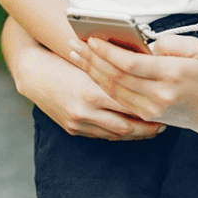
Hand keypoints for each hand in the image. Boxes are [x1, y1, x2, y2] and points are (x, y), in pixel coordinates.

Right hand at [15, 36, 163, 140]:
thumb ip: (113, 73)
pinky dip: (118, 134)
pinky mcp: (72, 129)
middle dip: (148, 129)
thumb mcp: (89, 64)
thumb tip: (143, 74)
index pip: (129, 106)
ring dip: (135, 134)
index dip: (149, 110)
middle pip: (126, 127)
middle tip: (164, 124)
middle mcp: (85, 111)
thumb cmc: (62, 61)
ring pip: (115, 135)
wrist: (33, 73)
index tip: (164, 107)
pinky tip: (129, 129)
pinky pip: (101, 135)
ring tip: (151, 129)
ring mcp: (78, 123)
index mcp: (91, 92)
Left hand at [68, 34, 197, 131]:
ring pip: (113, 89)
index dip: (108, 52)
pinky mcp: (146, 115)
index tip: (92, 39)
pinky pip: (117, 98)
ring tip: (75, 54)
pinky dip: (100, 83)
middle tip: (74, 43)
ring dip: (91, 71)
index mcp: (172, 75)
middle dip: (92, 59)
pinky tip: (90, 70)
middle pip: (116, 77)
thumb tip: (146, 43)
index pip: (131, 64)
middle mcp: (159, 94)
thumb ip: (171, 42)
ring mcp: (151, 108)